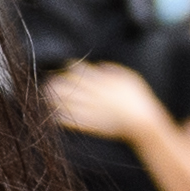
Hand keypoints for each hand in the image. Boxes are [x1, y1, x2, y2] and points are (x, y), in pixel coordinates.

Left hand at [40, 60, 169, 143]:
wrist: (143, 123)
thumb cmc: (140, 99)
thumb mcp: (130, 77)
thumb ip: (113, 70)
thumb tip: (99, 65)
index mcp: (104, 82)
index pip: (82, 72)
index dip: (69, 68)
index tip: (61, 67)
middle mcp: (95, 95)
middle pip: (71, 86)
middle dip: (57, 83)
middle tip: (47, 81)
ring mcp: (93, 110)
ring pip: (69, 103)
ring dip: (56, 100)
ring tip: (45, 96)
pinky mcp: (92, 125)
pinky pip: (74, 120)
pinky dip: (62, 118)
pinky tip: (53, 116)